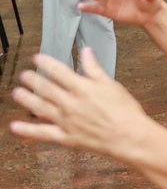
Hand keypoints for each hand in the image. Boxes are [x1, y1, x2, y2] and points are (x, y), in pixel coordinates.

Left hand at [10, 48, 150, 157]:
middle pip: (45, 88)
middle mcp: (70, 103)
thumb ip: (94, 69)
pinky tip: (15, 126)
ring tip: (17, 93)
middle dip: (32, 80)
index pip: (58, 71)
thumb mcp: (112, 85)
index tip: (37, 58)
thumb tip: (86, 51)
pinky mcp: (66, 137)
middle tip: (24, 75)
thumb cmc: (124, 111)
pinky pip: (42, 133)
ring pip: (39, 108)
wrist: (129, 136)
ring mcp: (66, 120)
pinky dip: (27, 130)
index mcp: (82, 88)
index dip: (45, 63)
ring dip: (26, 100)